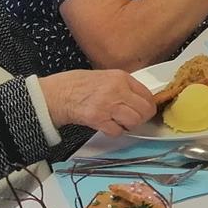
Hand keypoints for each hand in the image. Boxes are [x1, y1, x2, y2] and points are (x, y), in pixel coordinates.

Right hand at [38, 69, 158, 135]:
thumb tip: (141, 100)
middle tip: (133, 119)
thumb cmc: (79, 84)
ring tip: (119, 122)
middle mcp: (117, 90)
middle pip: (144, 110)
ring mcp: (108, 105)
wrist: (59, 94)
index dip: (148, 106)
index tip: (144, 110)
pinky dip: (115, 131)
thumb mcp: (106, 76)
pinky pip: (118, 131)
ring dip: (129, 126)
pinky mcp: (99, 119)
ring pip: (134, 122)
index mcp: (121, 77)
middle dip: (141, 118)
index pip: (148, 95)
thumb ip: (125, 86)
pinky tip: (107, 125)